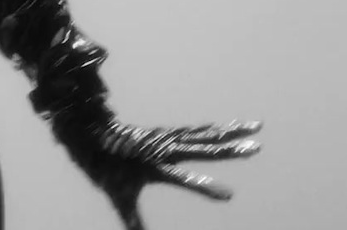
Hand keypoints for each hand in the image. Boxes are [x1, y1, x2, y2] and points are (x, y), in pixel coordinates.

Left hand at [52, 110, 262, 229]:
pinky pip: (196, 132)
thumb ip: (132, 220)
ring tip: (256, 126)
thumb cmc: (105, 168)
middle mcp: (163, 148)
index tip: (230, 195)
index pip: (182, 179)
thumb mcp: (117, 195)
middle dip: (230, 150)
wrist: (89, 135)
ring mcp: (166, 139)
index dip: (204, 188)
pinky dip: (215, 130)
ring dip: (231, 132)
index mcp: (151, 165)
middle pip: (202, 149)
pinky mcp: (167, 135)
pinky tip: (230, 127)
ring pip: (204, 135)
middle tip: (256, 148)